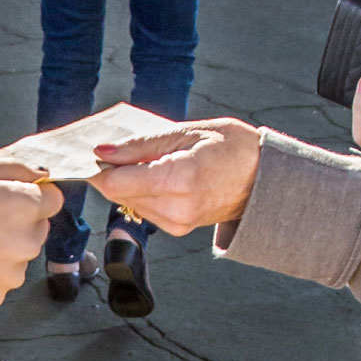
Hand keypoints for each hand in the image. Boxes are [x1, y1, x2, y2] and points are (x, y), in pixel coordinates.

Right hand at [0, 154, 63, 310]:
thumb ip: (14, 167)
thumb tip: (41, 173)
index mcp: (24, 205)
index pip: (53, 199)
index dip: (30, 195)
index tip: (7, 198)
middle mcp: (26, 242)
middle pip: (37, 228)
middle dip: (17, 222)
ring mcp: (12, 274)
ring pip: (18, 256)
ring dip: (2, 249)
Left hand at [90, 120, 264, 236]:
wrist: (264, 178)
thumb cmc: (232, 147)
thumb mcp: (187, 132)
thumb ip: (141, 144)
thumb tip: (102, 151)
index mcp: (181, 179)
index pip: (117, 183)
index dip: (100, 166)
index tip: (96, 150)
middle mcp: (178, 207)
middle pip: (119, 193)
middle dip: (113, 171)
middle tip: (123, 148)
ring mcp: (178, 222)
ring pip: (128, 201)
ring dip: (129, 181)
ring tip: (152, 159)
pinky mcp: (178, 228)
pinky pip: (144, 208)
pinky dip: (143, 190)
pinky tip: (160, 174)